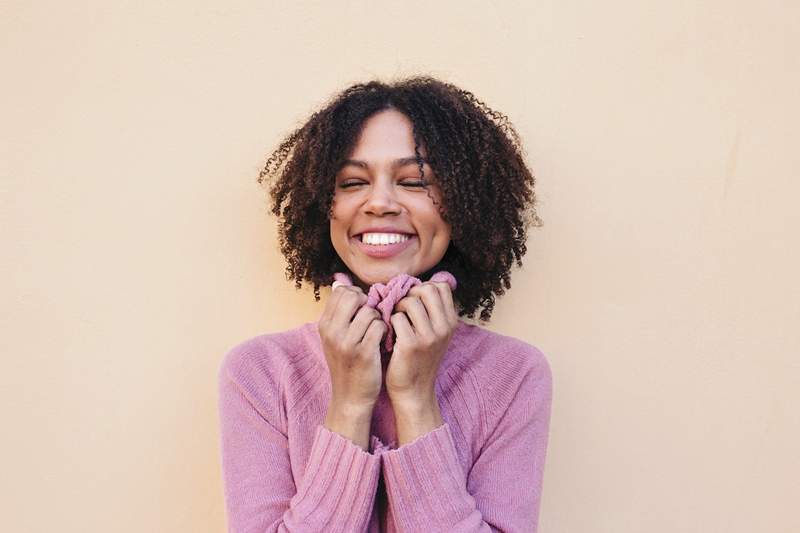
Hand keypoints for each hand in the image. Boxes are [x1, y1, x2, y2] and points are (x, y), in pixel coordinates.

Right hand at [318, 284, 385, 409]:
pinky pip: (379, 326)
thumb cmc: (347, 363)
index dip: (357, 296)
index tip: (362, 309)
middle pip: (354, 296)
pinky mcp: (364, 353)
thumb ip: (339, 310)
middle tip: (372, 317)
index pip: (341, 292)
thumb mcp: (335, 336)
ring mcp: (347, 343)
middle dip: (367, 303)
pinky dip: (385, 330)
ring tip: (377, 331)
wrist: (350, 397)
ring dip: (378, 319)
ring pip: (370, 311)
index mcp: (324, 325)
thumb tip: (340, 281)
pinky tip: (383, 340)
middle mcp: (332, 332)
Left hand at [385, 281, 458, 407]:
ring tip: (395, 320)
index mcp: (451, 322)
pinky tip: (389, 332)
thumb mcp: (436, 334)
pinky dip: (389, 321)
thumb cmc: (419, 358)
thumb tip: (424, 283)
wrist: (413, 390)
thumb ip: (433, 311)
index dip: (423, 287)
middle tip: (402, 309)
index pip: (441, 286)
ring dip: (397, 307)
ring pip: (410, 301)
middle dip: (410, 294)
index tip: (414, 300)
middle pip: (427, 289)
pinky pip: (397, 317)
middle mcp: (444, 328)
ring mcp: (429, 337)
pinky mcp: (411, 345)